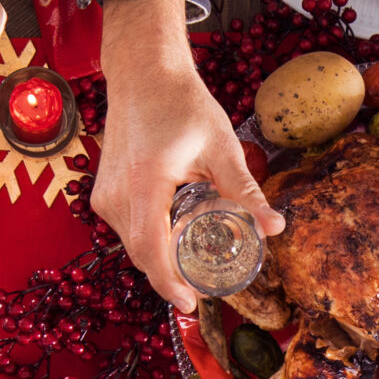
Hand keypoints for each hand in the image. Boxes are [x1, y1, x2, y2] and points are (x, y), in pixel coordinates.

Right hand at [92, 0, 283, 309]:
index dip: (170, 284)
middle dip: (170, 279)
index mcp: (145, 183)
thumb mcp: (221, 147)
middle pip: (142, 255)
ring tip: (193, 269)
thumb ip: (245, 191)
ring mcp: (105, 195)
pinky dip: (150, 241)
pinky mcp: (103, 193)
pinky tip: (174, 242)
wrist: (143, 74)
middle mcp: (117, 195)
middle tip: (204, 292)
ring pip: (133, 244)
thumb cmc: (181, 104)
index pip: (151, 250)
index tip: (191, 305)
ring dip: (160, 260)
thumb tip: (275, 227)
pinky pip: (127, 230)